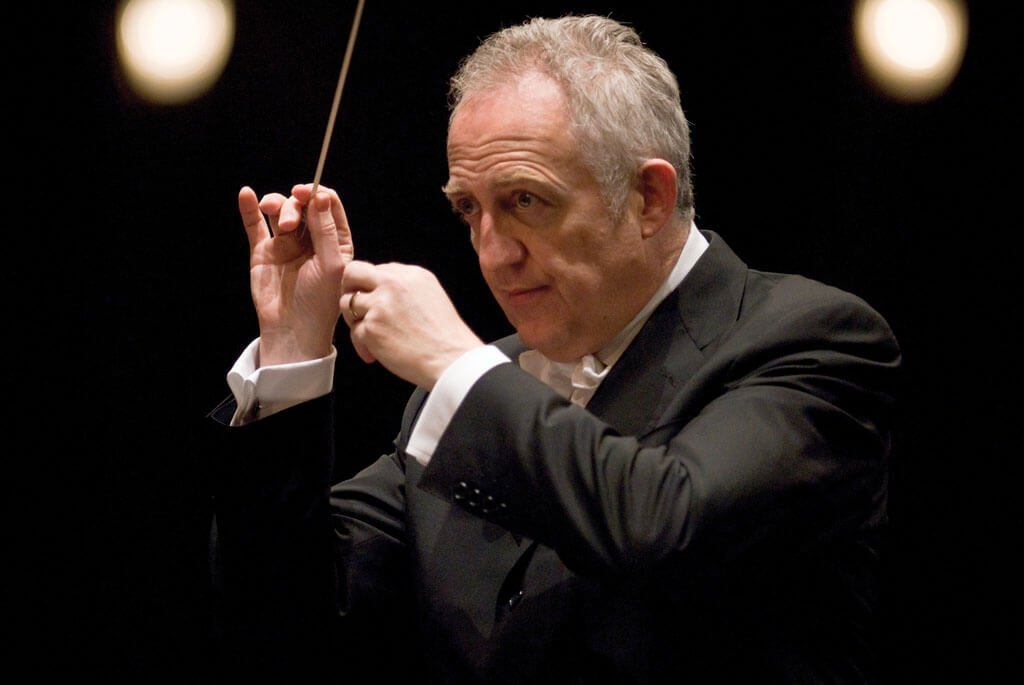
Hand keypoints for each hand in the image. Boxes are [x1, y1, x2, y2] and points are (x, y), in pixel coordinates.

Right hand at [238, 184, 353, 365]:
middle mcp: (311, 239)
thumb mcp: (331, 266)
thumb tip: (320, 196)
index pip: (327, 205)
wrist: (292, 330)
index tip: (306, 192)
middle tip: (289, 224)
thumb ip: (326, 231)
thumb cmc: (319, 303)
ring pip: (280, 210)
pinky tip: (246, 194)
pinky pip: (255, 225)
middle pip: (302, 204)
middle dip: (295, 205)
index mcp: (335, 241)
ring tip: (273, 218)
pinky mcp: (263, 251)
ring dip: (276, 205)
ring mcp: (286, 244)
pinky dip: (249, 208)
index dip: (316, 193)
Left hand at [340, 261, 483, 388]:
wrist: (451, 358)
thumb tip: (379, 289)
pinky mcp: (371, 327)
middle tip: (355, 307)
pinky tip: (376, 353)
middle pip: (353, 272)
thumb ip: (405, 287)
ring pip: (347, 302)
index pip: (377, 269)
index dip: (371, 287)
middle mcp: (394, 284)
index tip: (375, 302)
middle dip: (349, 289)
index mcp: (411, 274)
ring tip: (370, 335)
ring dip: (355, 319)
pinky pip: (354, 331)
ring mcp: (380, 304)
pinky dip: (362, 344)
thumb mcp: (432, 296)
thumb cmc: (444, 335)